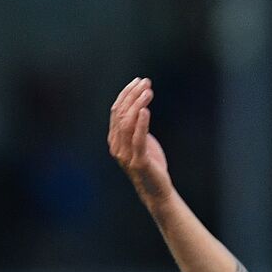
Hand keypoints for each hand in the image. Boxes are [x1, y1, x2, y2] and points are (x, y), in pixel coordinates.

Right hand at [108, 77, 171, 203]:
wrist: (156, 190)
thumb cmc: (150, 165)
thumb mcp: (141, 141)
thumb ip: (137, 126)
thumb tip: (141, 105)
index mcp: (115, 140)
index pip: (116, 111)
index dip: (126, 94)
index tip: (139, 81)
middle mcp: (116, 146)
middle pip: (120, 114)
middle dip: (132, 95)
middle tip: (146, 82)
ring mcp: (125, 155)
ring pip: (127, 123)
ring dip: (137, 104)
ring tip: (149, 92)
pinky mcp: (138, 162)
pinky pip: (137, 139)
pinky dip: (141, 123)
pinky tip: (146, 110)